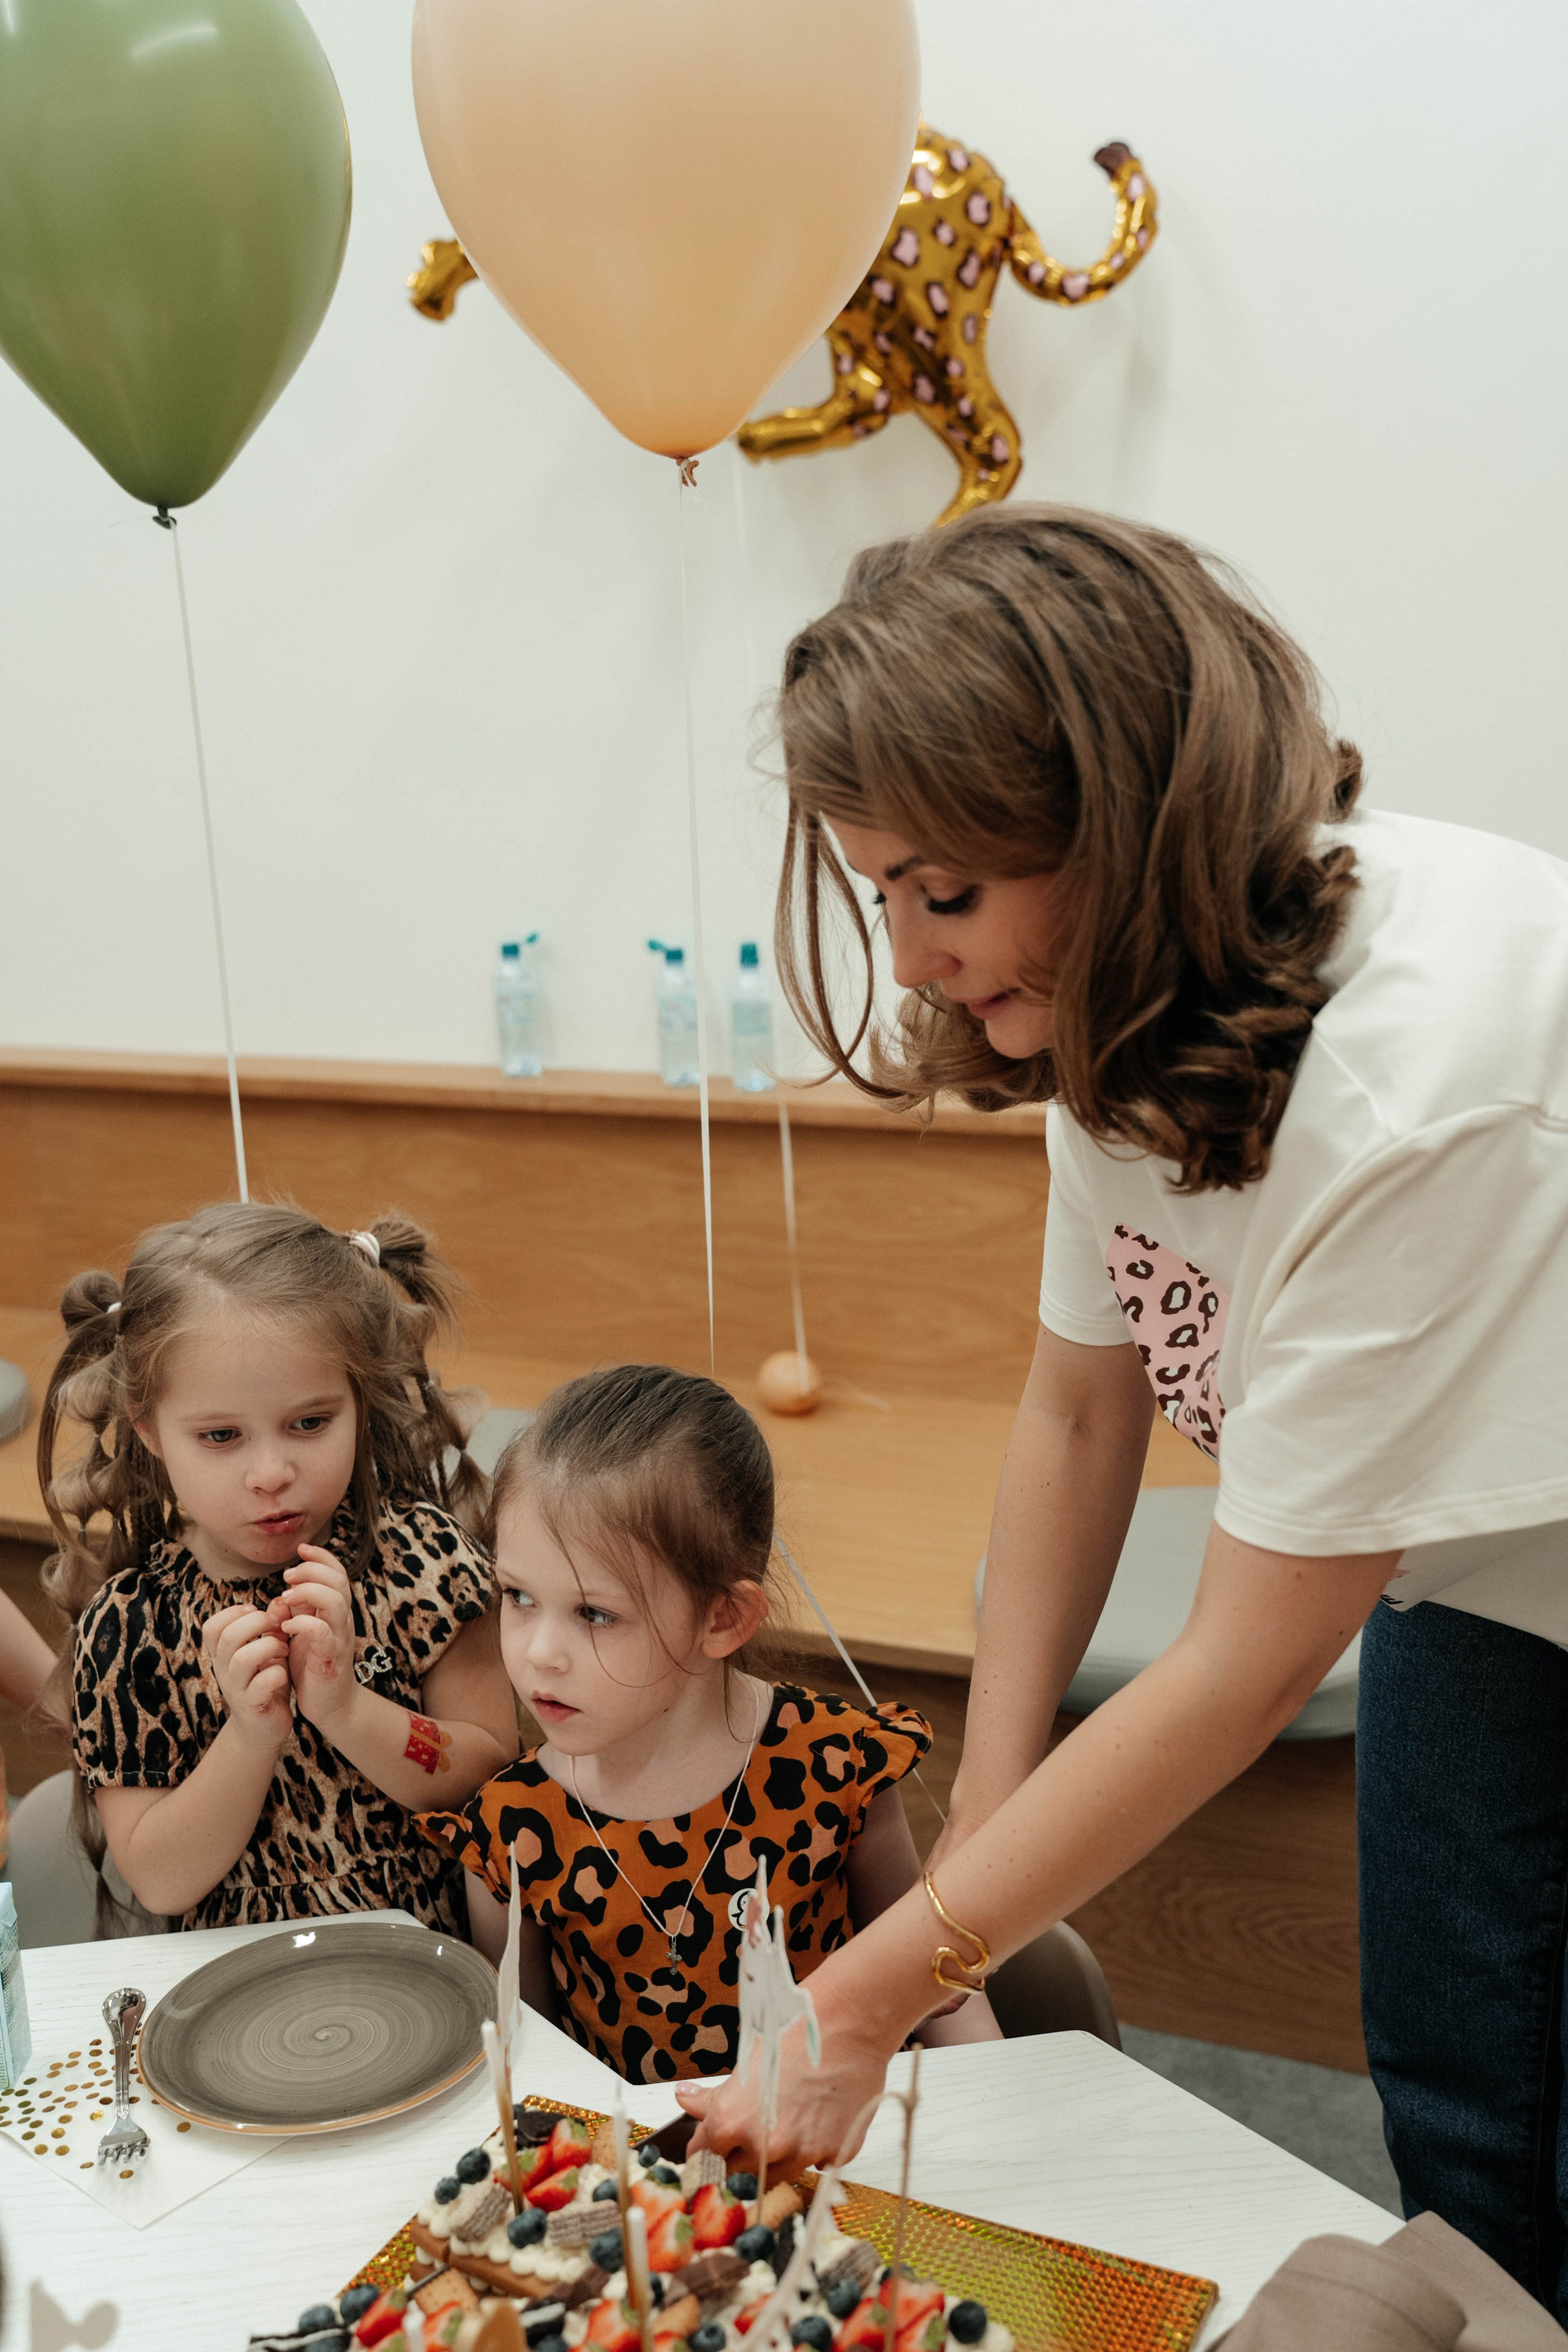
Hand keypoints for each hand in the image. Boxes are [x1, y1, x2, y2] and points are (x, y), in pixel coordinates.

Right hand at [201, 1601, 292, 1750]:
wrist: (264, 1729)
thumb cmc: (266, 1683)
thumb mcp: (268, 1652)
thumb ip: (272, 1627)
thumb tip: (279, 1600)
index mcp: (223, 1655)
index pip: (212, 1627)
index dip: (233, 1613)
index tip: (256, 1611)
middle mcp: (224, 1671)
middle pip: (229, 1636)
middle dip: (257, 1623)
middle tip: (276, 1626)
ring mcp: (237, 1689)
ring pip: (243, 1659)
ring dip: (269, 1646)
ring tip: (282, 1650)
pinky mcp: (253, 1706)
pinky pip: (261, 1684)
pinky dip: (276, 1673)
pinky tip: (283, 1674)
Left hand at [279, 1545, 361, 1734]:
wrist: (330, 1705)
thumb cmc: (313, 1667)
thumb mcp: (301, 1634)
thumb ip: (295, 1613)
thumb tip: (280, 1596)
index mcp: (335, 1611)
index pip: (337, 1572)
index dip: (321, 1557)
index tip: (301, 1549)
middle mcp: (342, 1620)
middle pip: (338, 1580)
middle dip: (312, 1570)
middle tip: (287, 1576)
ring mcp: (339, 1638)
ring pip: (334, 1600)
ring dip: (308, 1592)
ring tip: (286, 1596)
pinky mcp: (331, 1658)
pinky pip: (322, 1632)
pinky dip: (303, 1622)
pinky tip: (286, 1625)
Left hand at [677, 2006, 892, 2179]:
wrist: (846, 2021)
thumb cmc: (793, 2033)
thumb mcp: (743, 2062)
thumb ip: (711, 2096)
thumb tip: (684, 2098)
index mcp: (730, 2123)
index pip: (703, 2158)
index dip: (707, 2151)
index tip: (713, 2148)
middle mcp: (763, 2146)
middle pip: (737, 2176)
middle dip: (739, 2160)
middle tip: (750, 2137)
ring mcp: (802, 2154)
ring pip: (777, 2177)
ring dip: (776, 2159)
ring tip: (787, 2122)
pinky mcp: (835, 2154)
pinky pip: (817, 2165)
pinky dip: (814, 2151)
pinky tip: (818, 2122)